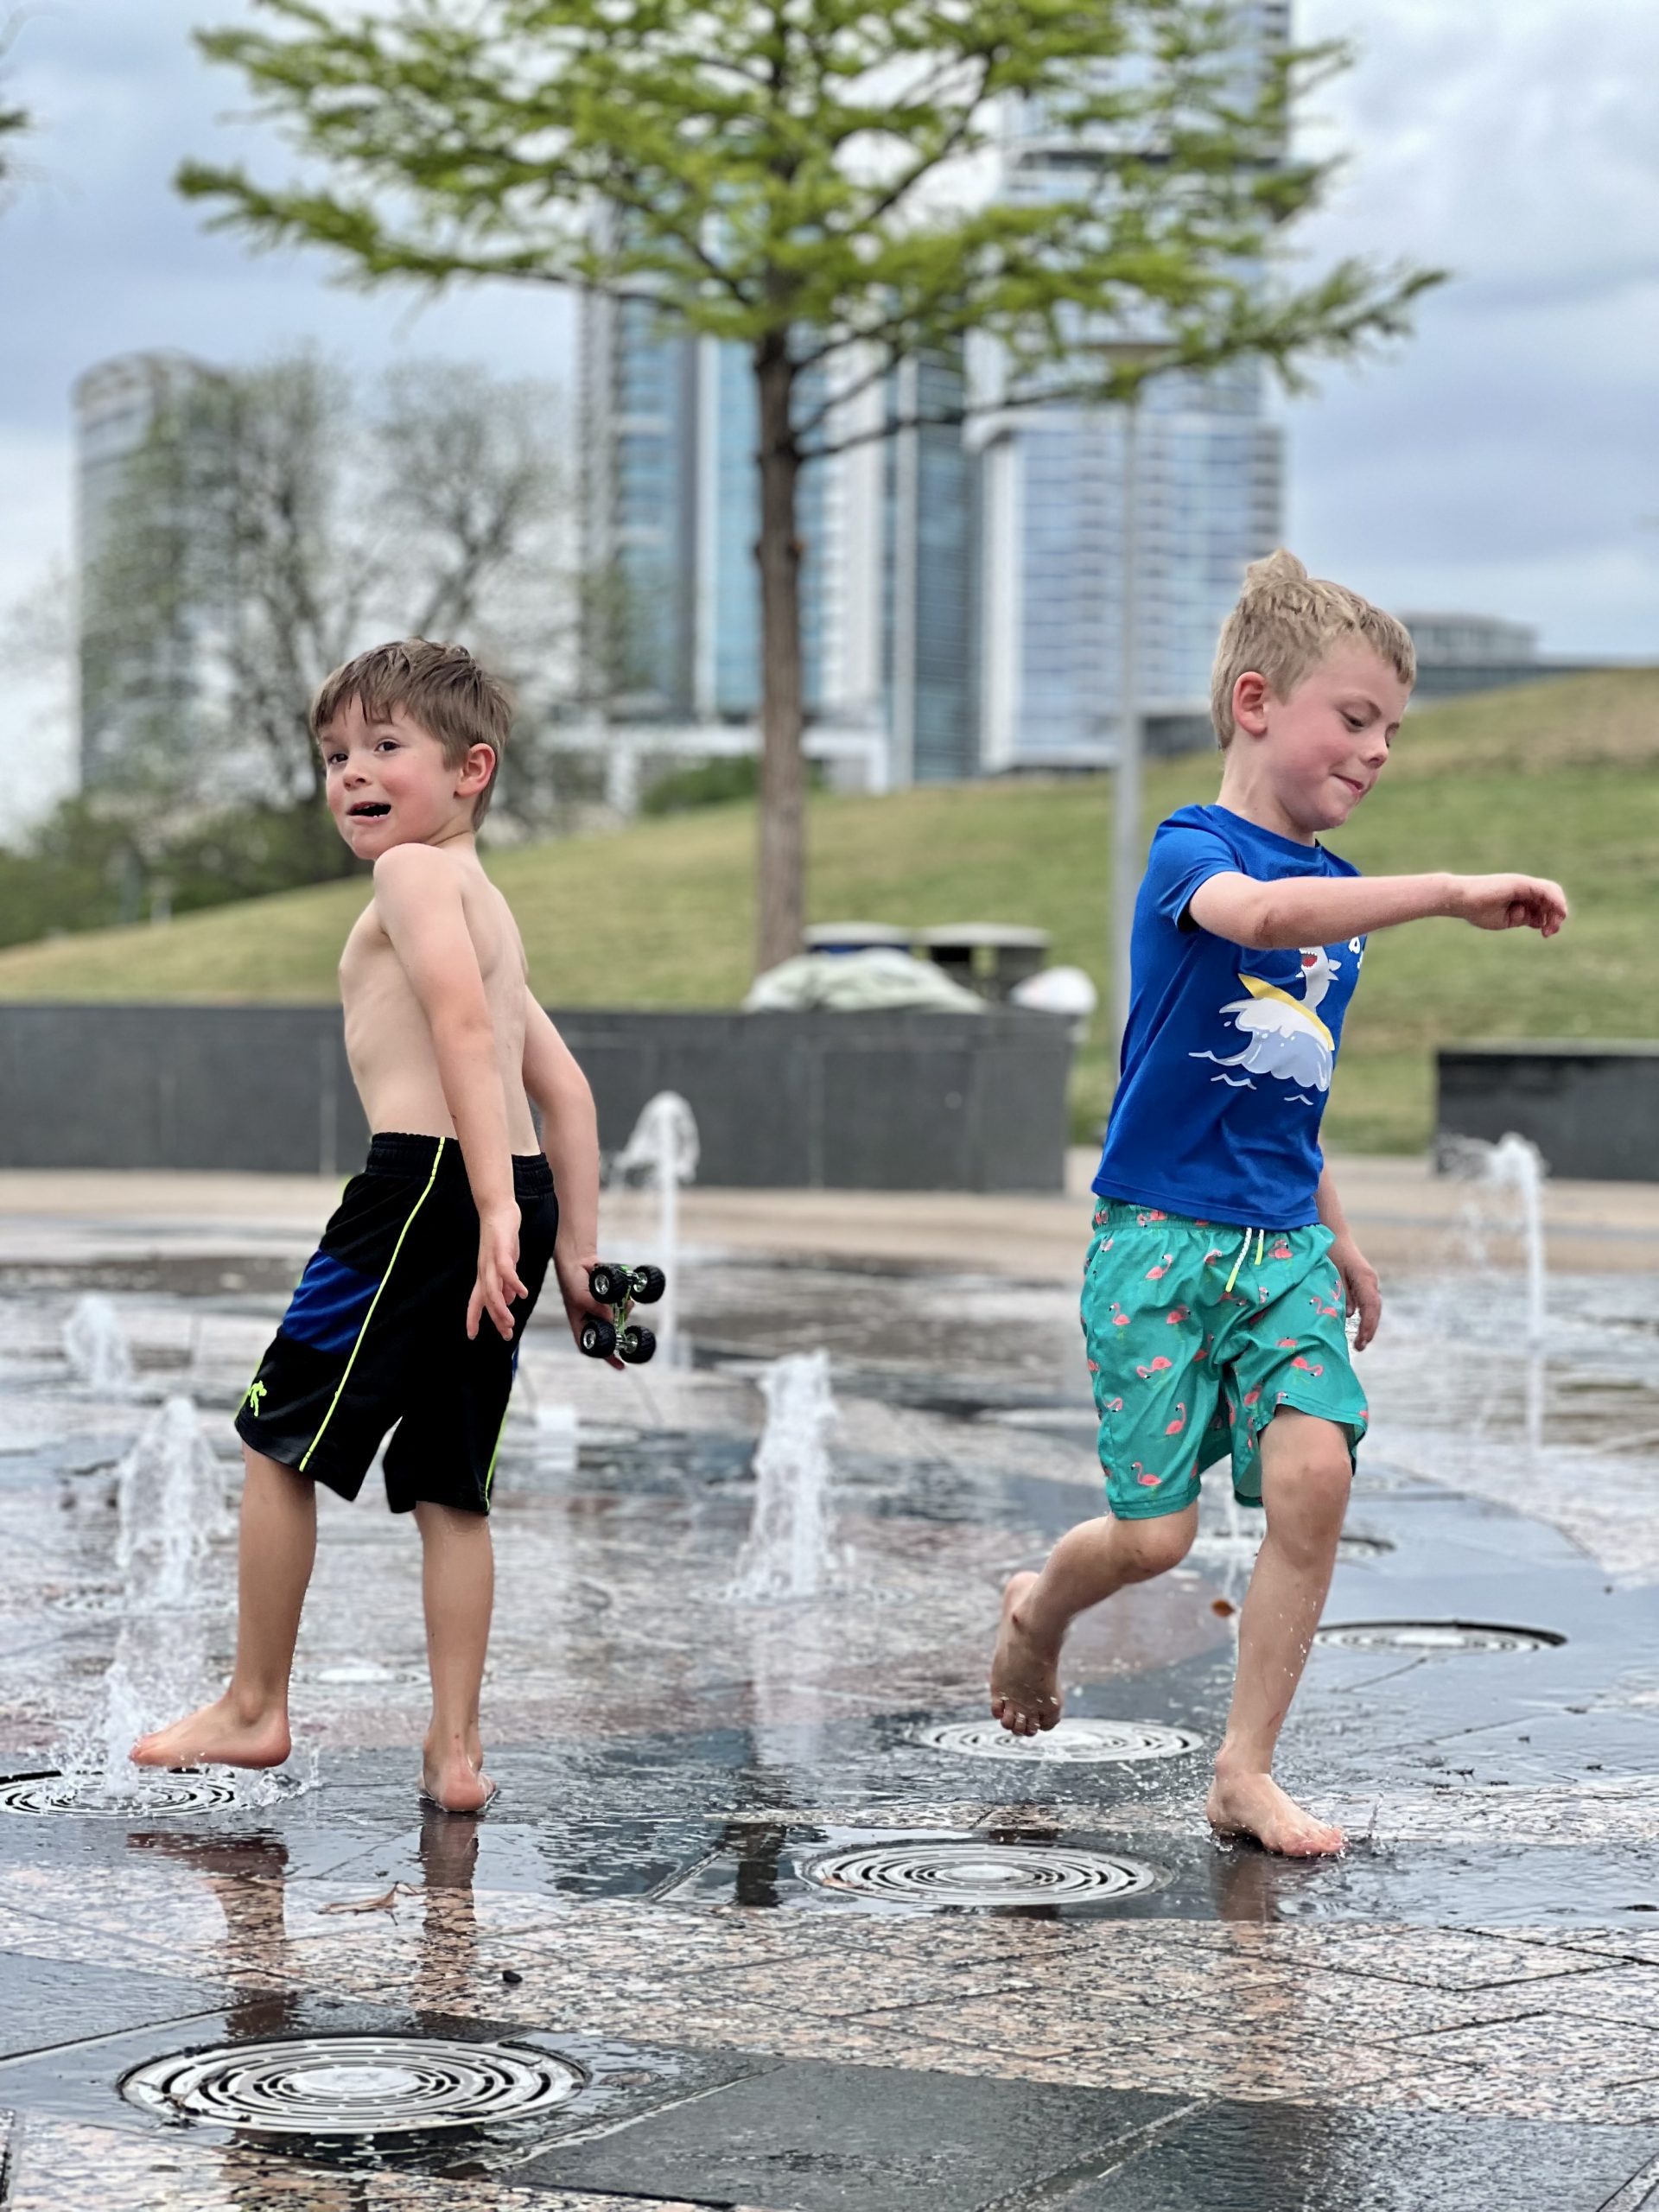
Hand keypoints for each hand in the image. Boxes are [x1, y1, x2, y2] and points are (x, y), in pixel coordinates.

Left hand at [468, 1204, 525, 1342]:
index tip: (471, 1335)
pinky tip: (523, 1294)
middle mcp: (485, 1271)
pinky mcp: (501, 1251)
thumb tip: (508, 1300)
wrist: (498, 1210)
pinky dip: (514, 1284)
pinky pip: (506, 1272)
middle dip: (495, 1320)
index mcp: (485, 1275)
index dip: (473, 1318)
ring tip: (510, 1323)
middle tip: (505, 1335)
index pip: (476, 1301)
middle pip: (486, 1300)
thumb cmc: (502, 1237)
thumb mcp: (505, 1263)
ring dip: (501, 1309)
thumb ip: (505, 1282)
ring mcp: (491, 1261)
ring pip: (493, 1291)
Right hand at [555, 1242, 621, 1367]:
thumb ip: (597, 1309)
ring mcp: (601, 1309)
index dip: (606, 1357)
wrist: (577, 1260)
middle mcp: (591, 1320)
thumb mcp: (581, 1298)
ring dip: (624, 1314)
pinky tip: (628, 1299)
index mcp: (580, 1325)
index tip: (621, 1365)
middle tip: (630, 1332)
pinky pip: (621, 1305)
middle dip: (620, 1332)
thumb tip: (614, 1320)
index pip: (592, 1347)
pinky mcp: (609, 1298)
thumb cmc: (571, 1281)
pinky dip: (626, 1303)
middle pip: (610, 1334)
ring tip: (626, 1306)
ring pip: (618, 1319)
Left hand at [1329, 1234, 1380, 1351]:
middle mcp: (1371, 1280)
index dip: (1368, 1325)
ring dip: (1367, 1325)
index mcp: (1364, 1278)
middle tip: (1359, 1347)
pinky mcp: (1363, 1283)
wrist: (1333, 1233)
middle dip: (1369, 1330)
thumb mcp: (1331, 1271)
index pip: (1371, 1306)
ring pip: (1372, 1308)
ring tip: (1359, 1343)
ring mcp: (1369, 1282)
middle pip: (1375, 1310)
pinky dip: (1364, 1317)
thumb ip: (1340, 1292)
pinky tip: (1357, 1329)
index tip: (1362, 1341)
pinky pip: (1367, 1303)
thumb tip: (1349, 1315)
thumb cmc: (1329, 1250)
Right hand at [1449, 874, 1567, 937]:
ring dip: (1557, 911)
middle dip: (1556, 916)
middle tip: (1549, 933)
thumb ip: (1522, 919)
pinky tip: (1558, 912)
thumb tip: (1538, 921)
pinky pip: (1545, 890)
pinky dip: (1555, 901)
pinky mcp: (1520, 883)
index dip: (1550, 919)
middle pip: (1551, 898)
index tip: (1546, 934)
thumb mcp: (1504, 920)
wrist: (1460, 899)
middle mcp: (1524, 888)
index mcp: (1520, 897)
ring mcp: (1523, 884)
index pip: (1544, 904)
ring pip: (1552, 893)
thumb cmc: (1476, 910)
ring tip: (1550, 928)